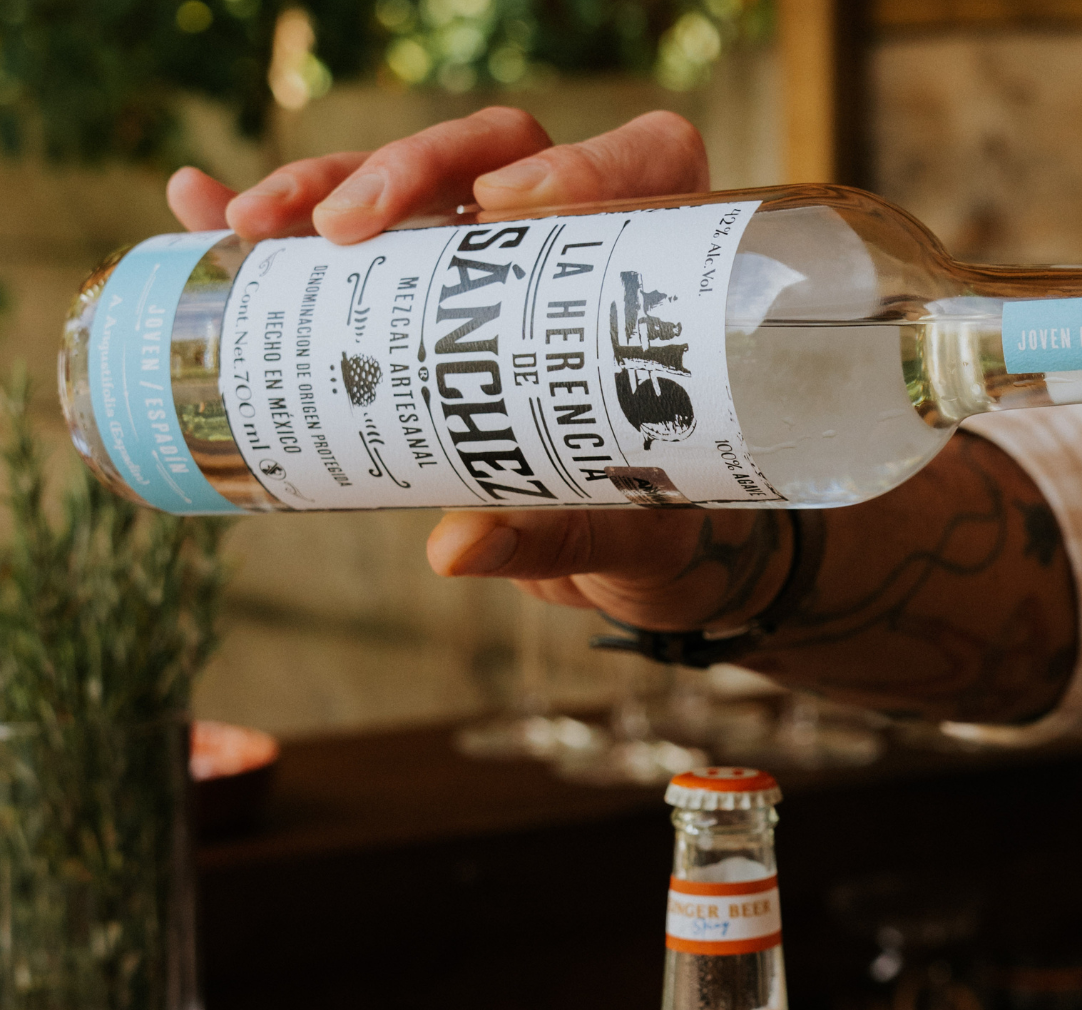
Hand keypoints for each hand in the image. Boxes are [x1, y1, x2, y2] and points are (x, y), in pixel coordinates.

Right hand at [164, 109, 775, 630]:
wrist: (623, 556)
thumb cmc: (652, 525)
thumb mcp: (629, 533)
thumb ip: (563, 536)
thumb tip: (455, 545)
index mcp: (654, 278)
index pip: (643, 165)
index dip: (586, 162)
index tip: (513, 210)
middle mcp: (572, 245)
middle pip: (498, 153)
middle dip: (414, 168)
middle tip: (350, 225)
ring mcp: (490, 264)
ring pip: (413, 183)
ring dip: (325, 187)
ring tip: (256, 226)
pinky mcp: (419, 295)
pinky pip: (340, 240)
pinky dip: (269, 222)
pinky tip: (199, 209)